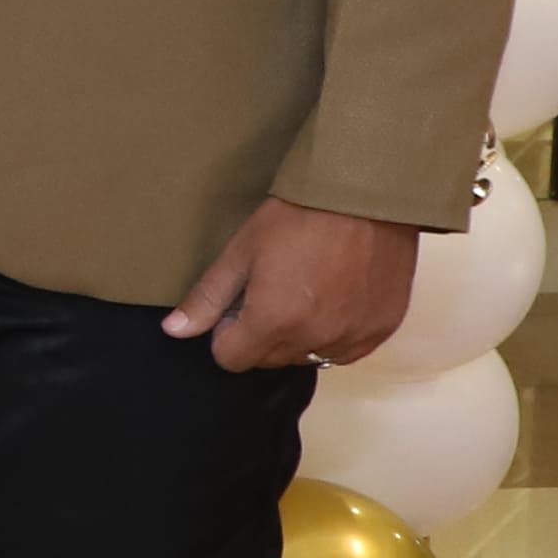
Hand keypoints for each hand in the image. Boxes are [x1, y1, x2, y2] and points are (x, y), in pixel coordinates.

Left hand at [163, 195, 424, 373]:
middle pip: (269, 360)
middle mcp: (315, 339)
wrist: (367, 197)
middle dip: (259, 336)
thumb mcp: (241, 252)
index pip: (232, 359)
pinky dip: (334, 336)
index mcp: (273, 322)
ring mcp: (353, 337)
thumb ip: (207, 298)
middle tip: (270, 293)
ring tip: (304, 294)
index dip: (226, 334)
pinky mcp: (382, 329)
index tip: (237, 306)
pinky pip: (347, 351)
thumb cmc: (296, 218)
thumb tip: (174, 332)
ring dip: (298, 338)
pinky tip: (334, 301)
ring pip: (309, 358)